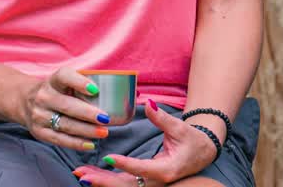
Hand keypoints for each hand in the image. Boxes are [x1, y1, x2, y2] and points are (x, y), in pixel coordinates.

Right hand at [18, 66, 110, 151]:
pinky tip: (90, 144)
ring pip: (65, 124)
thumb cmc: (57, 90)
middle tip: (106, 118)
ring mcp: (39, 115)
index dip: (80, 82)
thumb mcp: (65, 81)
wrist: (25, 100)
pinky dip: (76, 143)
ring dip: (86, 130)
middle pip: (67, 105)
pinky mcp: (39, 132)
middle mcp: (43, 96)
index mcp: (53, 80)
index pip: (64, 76)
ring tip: (103, 132)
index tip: (96, 90)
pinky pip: (59, 139)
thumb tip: (120, 92)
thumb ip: (85, 83)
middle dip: (88, 113)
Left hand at [72, 99, 219, 186]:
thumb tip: (148, 104)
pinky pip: (123, 184)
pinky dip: (106, 180)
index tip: (109, 158)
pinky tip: (90, 176)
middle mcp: (156, 181)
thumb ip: (162, 118)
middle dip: (103, 180)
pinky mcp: (144, 182)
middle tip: (83, 173)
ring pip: (122, 186)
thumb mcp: (180, 128)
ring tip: (80, 174)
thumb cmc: (193, 141)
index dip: (126, 165)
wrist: (202, 154)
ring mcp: (150, 184)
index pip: (143, 169)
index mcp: (167, 170)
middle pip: (126, 184)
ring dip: (100, 181)